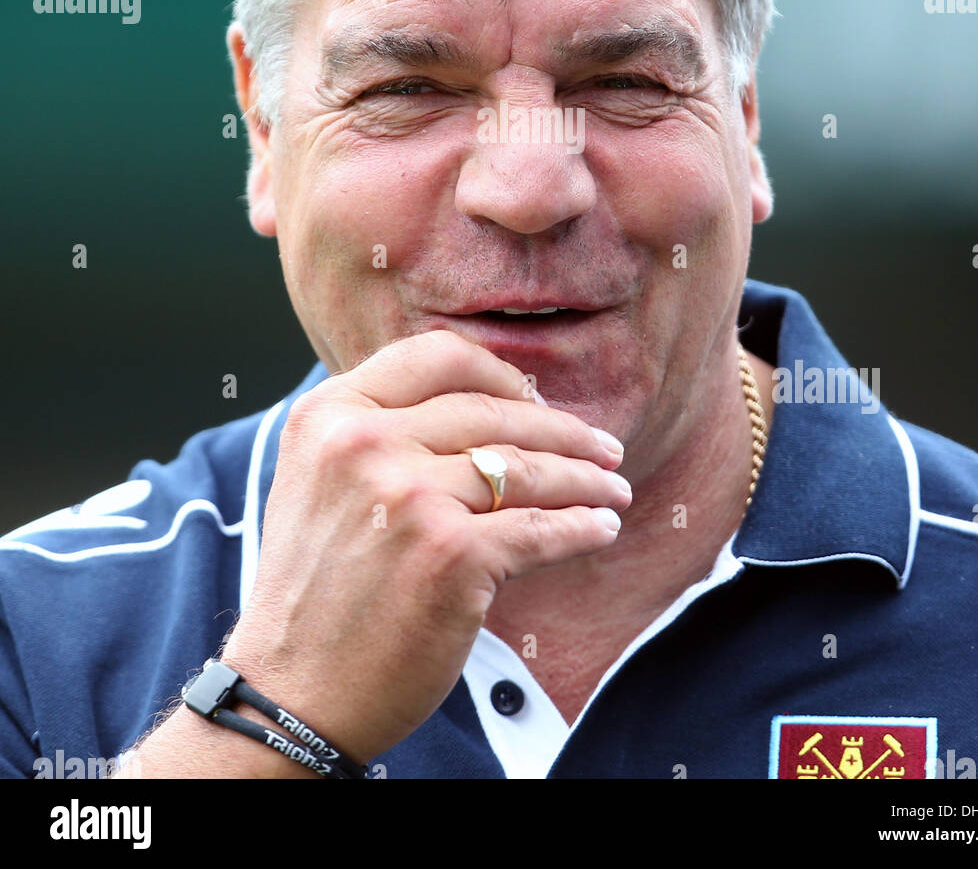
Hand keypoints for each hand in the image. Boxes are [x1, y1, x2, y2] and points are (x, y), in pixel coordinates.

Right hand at [221, 329, 629, 765]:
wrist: (291, 693)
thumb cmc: (317, 590)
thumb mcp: (321, 480)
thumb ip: (380, 430)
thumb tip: (488, 401)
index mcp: (330, 415)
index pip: (438, 357)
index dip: (502, 376)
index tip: (539, 401)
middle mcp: (365, 443)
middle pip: (493, 412)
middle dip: (563, 431)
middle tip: (603, 448)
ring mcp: (409, 496)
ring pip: (525, 469)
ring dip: (584, 479)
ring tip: (613, 488)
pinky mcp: (451, 554)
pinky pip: (540, 528)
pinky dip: (581, 527)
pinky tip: (602, 527)